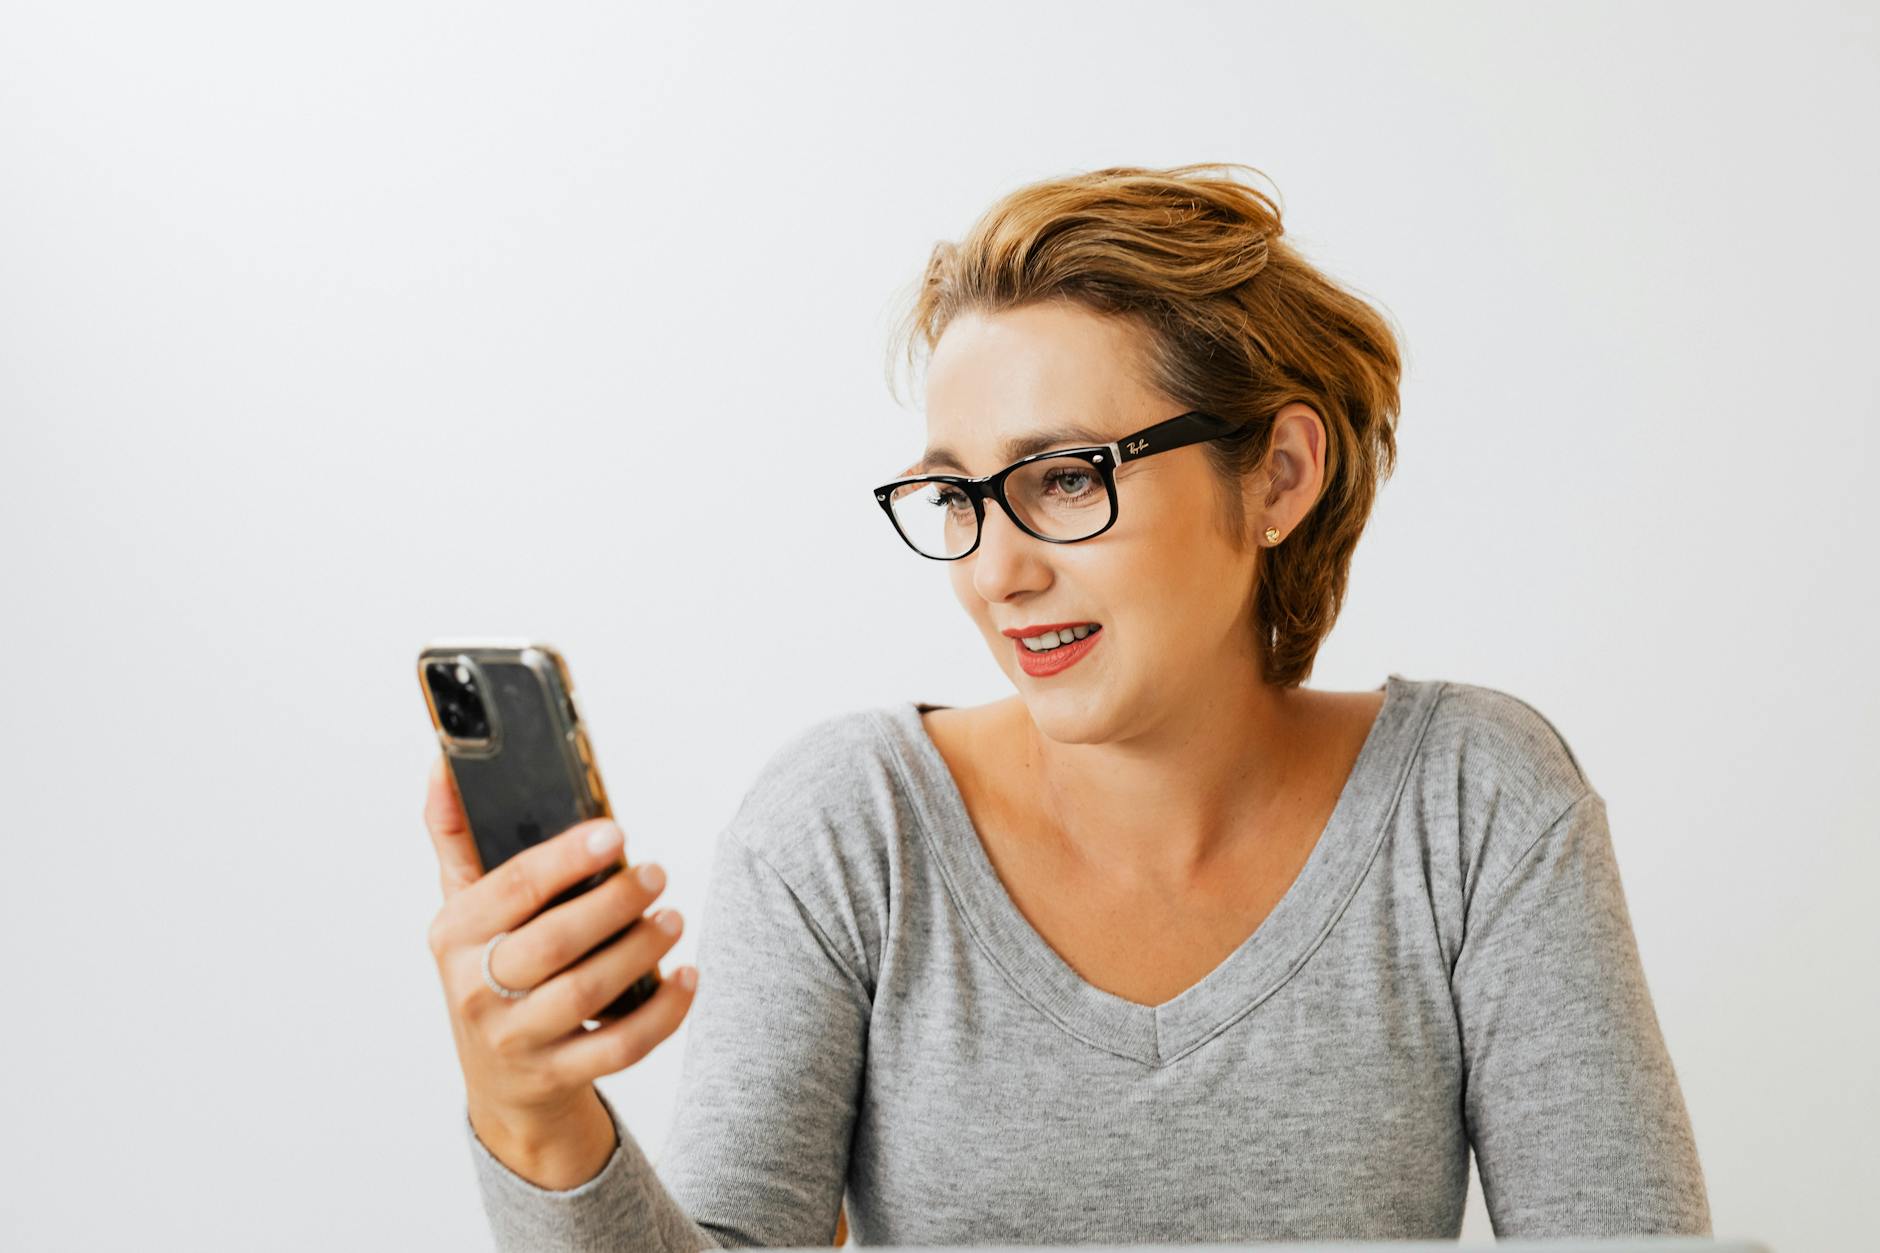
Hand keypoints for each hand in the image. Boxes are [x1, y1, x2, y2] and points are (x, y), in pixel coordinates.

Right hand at [422, 753, 698, 1132]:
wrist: (500, 1082)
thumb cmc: (488, 972)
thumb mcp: (463, 910)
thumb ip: (456, 837)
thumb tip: (445, 763)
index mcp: (452, 936)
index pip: (510, 888)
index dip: (565, 858)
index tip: (614, 831)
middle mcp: (475, 990)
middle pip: (553, 942)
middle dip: (613, 902)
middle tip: (655, 872)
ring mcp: (515, 1040)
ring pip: (588, 993)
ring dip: (641, 950)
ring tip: (672, 918)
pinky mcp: (556, 1076)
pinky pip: (619, 1047)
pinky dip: (663, 1012)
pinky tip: (686, 977)